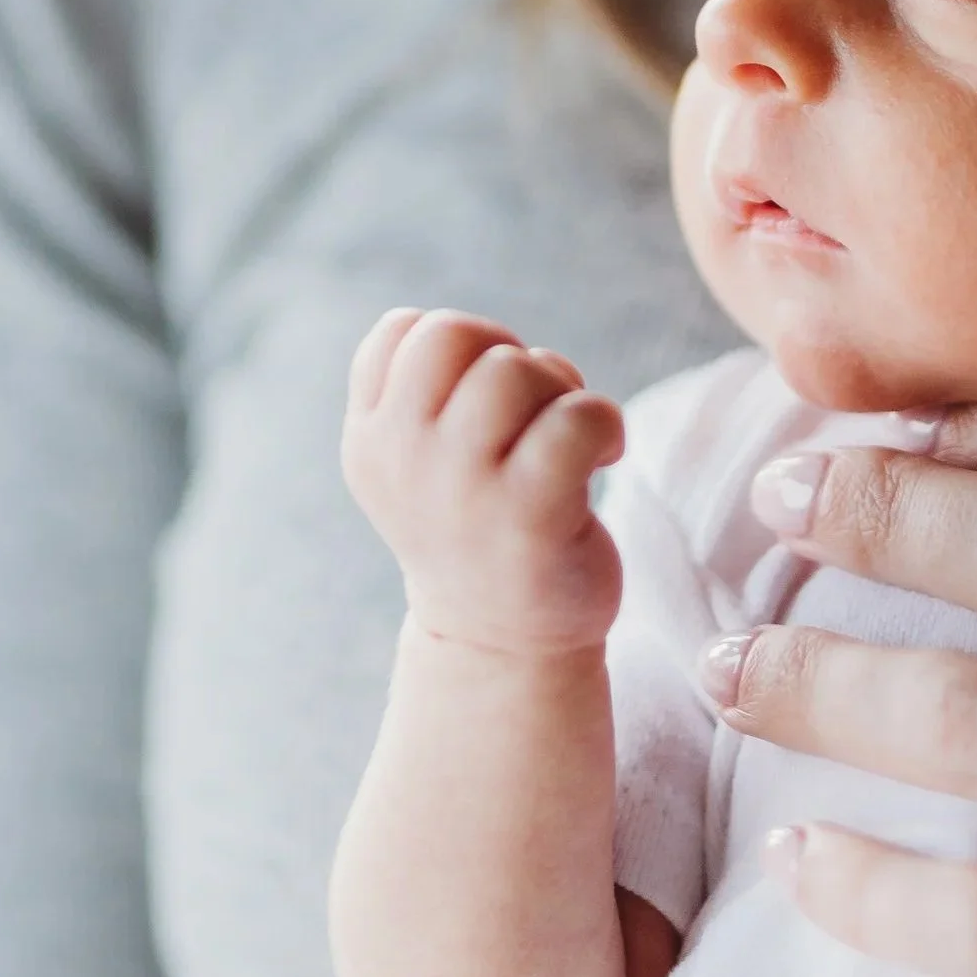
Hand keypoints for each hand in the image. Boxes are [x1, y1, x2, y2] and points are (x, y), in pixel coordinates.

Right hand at [343, 307, 625, 652]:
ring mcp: (463, 491)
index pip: (400, 330)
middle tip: (533, 414)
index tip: (483, 398)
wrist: (502, 646)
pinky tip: (605, 456)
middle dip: (509, 355)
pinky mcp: (531, 517)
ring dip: (560, 389)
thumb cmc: (477, 528)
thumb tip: (489, 341)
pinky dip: (605, 423)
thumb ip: (428, 391)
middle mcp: (403, 461)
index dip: (462, 344)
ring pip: (514, 369)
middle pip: (456, 334)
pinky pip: (576, 418)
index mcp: (371, 441)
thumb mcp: (420, 460)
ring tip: (566, 438)